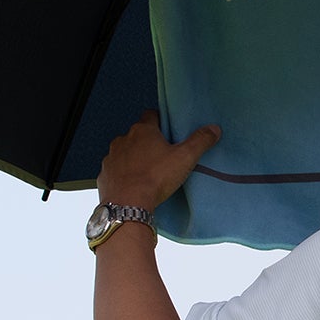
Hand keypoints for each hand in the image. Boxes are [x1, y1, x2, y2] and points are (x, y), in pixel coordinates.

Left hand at [98, 111, 219, 210]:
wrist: (128, 204)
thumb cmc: (155, 178)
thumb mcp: (185, 158)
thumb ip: (200, 141)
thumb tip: (213, 129)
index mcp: (143, 131)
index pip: (151, 115)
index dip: (161, 120)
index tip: (169, 130)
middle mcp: (124, 139)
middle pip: (138, 134)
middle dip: (148, 141)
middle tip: (163, 154)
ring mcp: (112, 157)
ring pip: (125, 152)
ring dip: (134, 158)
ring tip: (148, 172)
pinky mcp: (105, 174)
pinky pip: (116, 170)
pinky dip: (124, 174)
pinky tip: (134, 184)